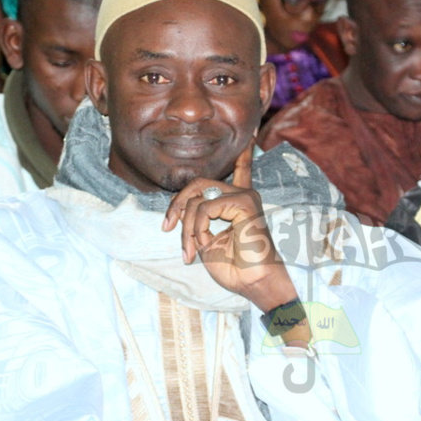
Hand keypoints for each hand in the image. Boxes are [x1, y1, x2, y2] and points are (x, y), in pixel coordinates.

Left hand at [161, 141, 309, 346]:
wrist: (252, 282)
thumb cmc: (233, 267)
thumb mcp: (206, 239)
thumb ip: (197, 218)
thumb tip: (184, 208)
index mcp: (238, 203)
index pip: (240, 171)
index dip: (243, 155)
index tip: (251, 137)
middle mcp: (244, 195)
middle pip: (197, 183)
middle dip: (176, 204)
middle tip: (168, 228)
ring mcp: (245, 197)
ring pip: (197, 198)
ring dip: (186, 227)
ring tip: (189, 250)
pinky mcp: (245, 203)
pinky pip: (205, 207)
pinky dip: (197, 228)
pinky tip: (204, 243)